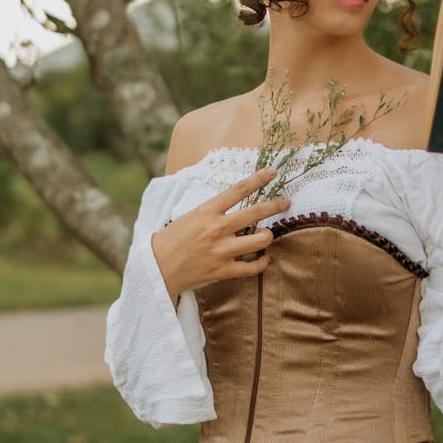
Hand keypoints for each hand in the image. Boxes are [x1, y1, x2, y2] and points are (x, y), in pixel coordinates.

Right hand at [151, 166, 290, 305]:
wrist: (157, 268)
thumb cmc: (173, 239)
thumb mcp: (190, 215)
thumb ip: (214, 209)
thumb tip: (237, 200)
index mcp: (207, 211)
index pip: (239, 190)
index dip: (259, 178)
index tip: (273, 172)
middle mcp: (216, 229)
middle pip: (256, 212)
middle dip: (276, 205)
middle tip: (285, 203)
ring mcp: (221, 250)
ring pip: (260, 240)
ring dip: (268, 235)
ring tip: (266, 234)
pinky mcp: (223, 271)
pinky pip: (253, 267)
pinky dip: (263, 262)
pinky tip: (264, 257)